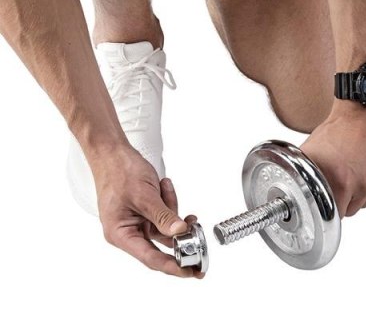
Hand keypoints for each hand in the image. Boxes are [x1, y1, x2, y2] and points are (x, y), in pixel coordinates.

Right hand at [88, 144, 202, 277]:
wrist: (114, 153)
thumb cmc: (119, 172)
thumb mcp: (144, 196)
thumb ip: (163, 216)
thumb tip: (180, 232)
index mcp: (120, 234)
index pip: (150, 258)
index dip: (172, 266)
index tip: (190, 271)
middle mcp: (128, 231)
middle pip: (161, 242)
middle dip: (177, 232)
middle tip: (195, 229)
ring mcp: (137, 222)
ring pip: (166, 226)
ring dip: (171, 208)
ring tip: (164, 188)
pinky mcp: (144, 212)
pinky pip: (164, 214)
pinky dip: (168, 202)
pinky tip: (163, 186)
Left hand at [300, 100, 365, 217]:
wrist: (364, 109)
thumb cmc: (339, 127)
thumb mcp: (312, 151)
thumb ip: (307, 177)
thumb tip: (300, 193)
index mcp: (342, 182)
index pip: (336, 214)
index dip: (330, 206)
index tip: (329, 198)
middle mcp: (365, 184)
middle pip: (353, 208)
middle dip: (346, 198)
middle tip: (342, 176)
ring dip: (363, 189)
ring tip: (356, 165)